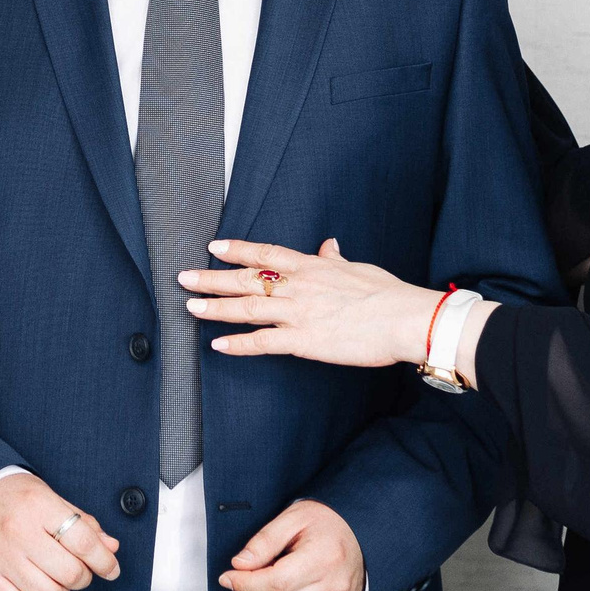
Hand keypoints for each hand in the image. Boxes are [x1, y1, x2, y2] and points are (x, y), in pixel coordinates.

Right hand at [0, 471, 121, 590]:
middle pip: (69, 572)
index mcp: (38, 506)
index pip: (84, 542)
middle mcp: (17, 532)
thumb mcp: (49, 498)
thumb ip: (82, 523)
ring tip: (56, 580)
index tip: (110, 569)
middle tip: (79, 572)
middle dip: (83, 577)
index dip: (104, 561)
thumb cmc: (11, 499)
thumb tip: (110, 547)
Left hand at [180, 238, 438, 367]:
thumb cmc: (388, 294)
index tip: (214, 247)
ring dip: (216, 307)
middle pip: (247, 279)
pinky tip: (219, 345)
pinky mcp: (305, 340)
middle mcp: (300, 286)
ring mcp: (299, 313)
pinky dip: (239, 343)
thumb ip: (336, 260)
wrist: (405, 318)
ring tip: (190, 306)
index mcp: (313, 266)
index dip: (238, 249)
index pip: (266, 253)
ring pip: (248, 308)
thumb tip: (329, 246)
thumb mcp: (359, 269)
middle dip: (212, 277)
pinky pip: (264, 342)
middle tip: (184, 277)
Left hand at [221, 499, 365, 590]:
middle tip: (259, 570)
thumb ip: (264, 541)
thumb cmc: (326, 522)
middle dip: (256, 590)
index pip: (275, 582)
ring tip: (277, 579)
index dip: (245, 582)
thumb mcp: (293, 518)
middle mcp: (334, 585)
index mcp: (323, 557)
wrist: (363, 533)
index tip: (227, 577)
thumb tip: (239, 565)